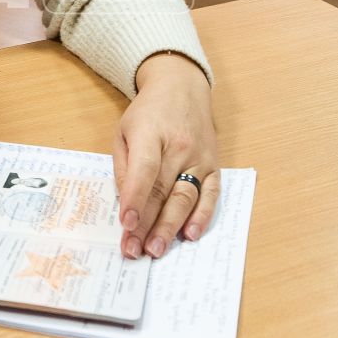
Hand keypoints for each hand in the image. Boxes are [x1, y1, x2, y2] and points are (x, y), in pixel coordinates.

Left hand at [112, 53, 219, 258]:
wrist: (183, 88)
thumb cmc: (148, 112)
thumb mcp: (124, 131)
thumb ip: (124, 166)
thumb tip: (126, 204)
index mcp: (150, 133)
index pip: (145, 170)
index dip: (135, 199)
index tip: (125, 225)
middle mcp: (180, 146)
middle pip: (164, 190)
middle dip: (148, 224)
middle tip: (135, 250)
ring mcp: (200, 157)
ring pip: (186, 197)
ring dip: (171, 227)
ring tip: (156, 249)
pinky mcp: (214, 165)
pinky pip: (211, 195)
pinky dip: (202, 216)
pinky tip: (190, 234)